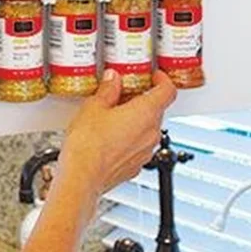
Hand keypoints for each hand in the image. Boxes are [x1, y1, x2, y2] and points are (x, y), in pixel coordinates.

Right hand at [58, 70, 176, 210]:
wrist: (82, 176)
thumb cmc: (88, 144)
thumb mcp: (94, 106)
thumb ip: (108, 90)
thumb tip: (113, 80)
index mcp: (146, 113)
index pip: (168, 91)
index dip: (163, 79)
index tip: (154, 76)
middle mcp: (151, 133)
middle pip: (157, 109)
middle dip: (143, 98)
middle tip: (124, 91)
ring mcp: (145, 151)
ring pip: (148, 128)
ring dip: (136, 118)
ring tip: (112, 113)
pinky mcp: (135, 165)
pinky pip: (139, 144)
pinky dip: (130, 136)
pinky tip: (110, 133)